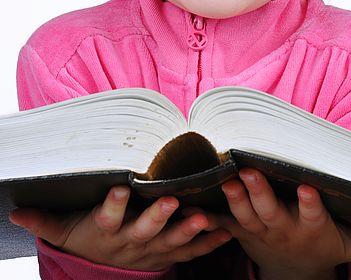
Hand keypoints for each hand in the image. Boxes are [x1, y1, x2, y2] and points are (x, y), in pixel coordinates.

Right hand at [9, 185, 231, 270]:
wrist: (106, 268)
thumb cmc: (86, 238)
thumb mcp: (64, 231)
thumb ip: (44, 220)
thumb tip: (16, 211)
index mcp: (106, 231)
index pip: (106, 218)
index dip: (111, 205)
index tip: (118, 188)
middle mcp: (130, 242)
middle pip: (144, 230)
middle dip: (158, 218)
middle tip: (171, 201)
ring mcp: (152, 250)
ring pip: (171, 242)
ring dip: (188, 231)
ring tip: (204, 217)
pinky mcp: (169, 254)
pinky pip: (191, 252)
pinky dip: (208, 242)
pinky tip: (225, 229)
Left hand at [201, 169, 350, 279]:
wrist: (294, 272)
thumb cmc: (323, 247)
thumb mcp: (349, 246)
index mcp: (310, 227)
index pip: (312, 214)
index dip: (310, 203)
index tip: (309, 188)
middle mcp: (282, 228)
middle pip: (270, 210)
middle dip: (260, 193)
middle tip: (250, 174)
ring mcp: (258, 231)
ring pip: (244, 213)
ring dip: (233, 198)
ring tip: (223, 179)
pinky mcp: (240, 232)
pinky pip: (222, 225)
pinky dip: (206, 218)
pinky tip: (191, 207)